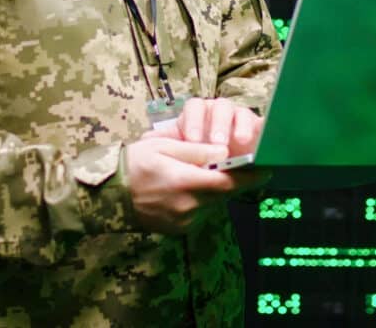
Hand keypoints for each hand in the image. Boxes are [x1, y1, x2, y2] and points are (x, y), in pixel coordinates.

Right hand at [124, 136, 265, 234]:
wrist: (108, 194)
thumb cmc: (135, 162)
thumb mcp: (163, 146)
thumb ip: (196, 150)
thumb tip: (224, 152)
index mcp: (185, 182)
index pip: (229, 181)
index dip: (251, 176)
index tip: (267, 168)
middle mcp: (187, 206)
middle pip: (224, 193)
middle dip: (233, 180)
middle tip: (241, 166)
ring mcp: (183, 221)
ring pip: (213, 203)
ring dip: (215, 190)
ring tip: (206, 174)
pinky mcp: (178, 230)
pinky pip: (200, 213)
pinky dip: (202, 200)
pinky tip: (189, 188)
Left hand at [151, 97, 263, 157]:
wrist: (219, 167)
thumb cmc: (195, 155)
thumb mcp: (178, 148)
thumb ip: (165, 142)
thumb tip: (146, 140)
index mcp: (199, 113)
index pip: (195, 106)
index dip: (194, 121)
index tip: (192, 140)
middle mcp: (221, 112)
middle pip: (220, 107)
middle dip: (218, 124)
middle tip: (217, 144)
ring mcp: (241, 120)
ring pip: (242, 113)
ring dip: (241, 126)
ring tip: (240, 143)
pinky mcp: (259, 130)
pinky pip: (264, 126)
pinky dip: (264, 131)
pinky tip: (262, 144)